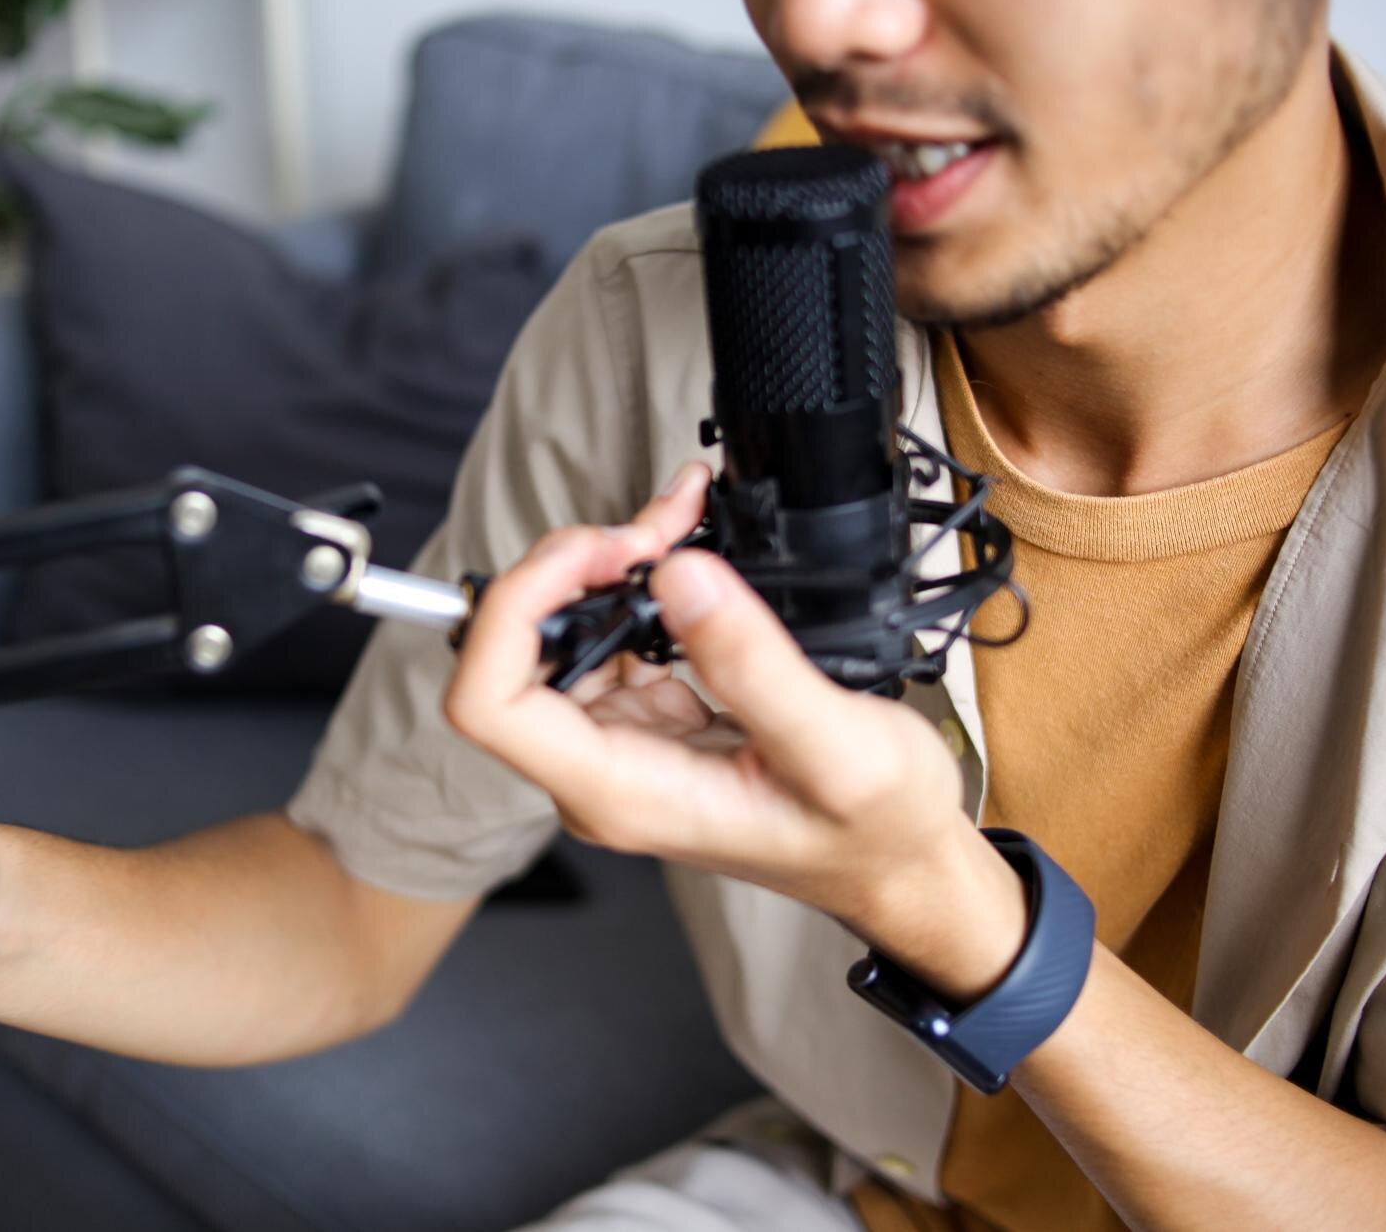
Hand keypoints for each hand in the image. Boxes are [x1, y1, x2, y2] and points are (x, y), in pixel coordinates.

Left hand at [445, 464, 1026, 997]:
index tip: (597, 553)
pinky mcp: (646, 719)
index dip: (515, 608)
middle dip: (571, 568)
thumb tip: (677, 577)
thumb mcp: (842, 749)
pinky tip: (684, 550)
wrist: (897, 864)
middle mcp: (600, 772)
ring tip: (676, 522)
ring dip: (604, 565)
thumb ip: (754, 665)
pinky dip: (637, 581)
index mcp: (622, 794)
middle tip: (657, 528)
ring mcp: (618, 744)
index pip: (488, 702)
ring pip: (557, 632)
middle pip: (512, 653)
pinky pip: (608, 634)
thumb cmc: (874, 831)